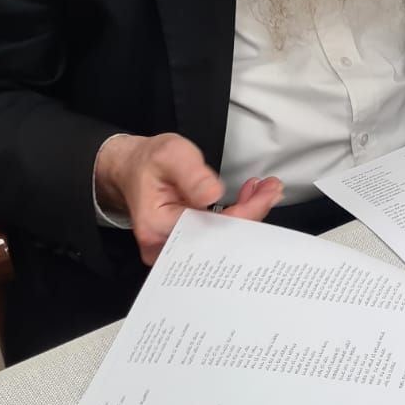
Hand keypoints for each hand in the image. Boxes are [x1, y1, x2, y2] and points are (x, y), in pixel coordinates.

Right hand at [95, 132, 283, 265]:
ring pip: (222, 240)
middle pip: (221, 241)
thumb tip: (212, 195)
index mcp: (158, 227)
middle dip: (252, 215)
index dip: (246, 214)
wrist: (132, 170)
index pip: (212, 230)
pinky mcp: (186, 245)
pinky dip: (237, 218)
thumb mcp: (170, 154)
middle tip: (272, 190)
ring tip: (264, 190)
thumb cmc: (149, 162)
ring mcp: (176, 250)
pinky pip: (217, 237)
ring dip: (247, 215)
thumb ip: (191, 174)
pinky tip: (249, 199)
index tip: (268, 193)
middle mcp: (166, 247)